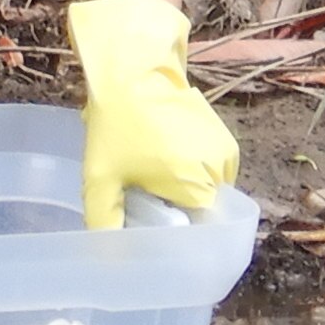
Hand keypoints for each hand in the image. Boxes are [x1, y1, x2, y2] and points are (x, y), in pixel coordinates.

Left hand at [67, 0, 235, 227]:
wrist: (132, 68)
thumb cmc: (117, 124)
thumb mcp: (101, 176)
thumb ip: (105, 220)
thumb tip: (108, 255)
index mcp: (198, 187)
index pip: (197, 229)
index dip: (173, 227)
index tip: (149, 219)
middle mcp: (220, 170)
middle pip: (201, 207)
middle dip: (176, 204)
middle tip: (142, 190)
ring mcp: (223, 148)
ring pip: (204, 184)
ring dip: (182, 182)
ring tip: (149, 166)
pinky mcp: (219, 131)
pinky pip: (206, 163)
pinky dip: (188, 163)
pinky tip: (159, 150)